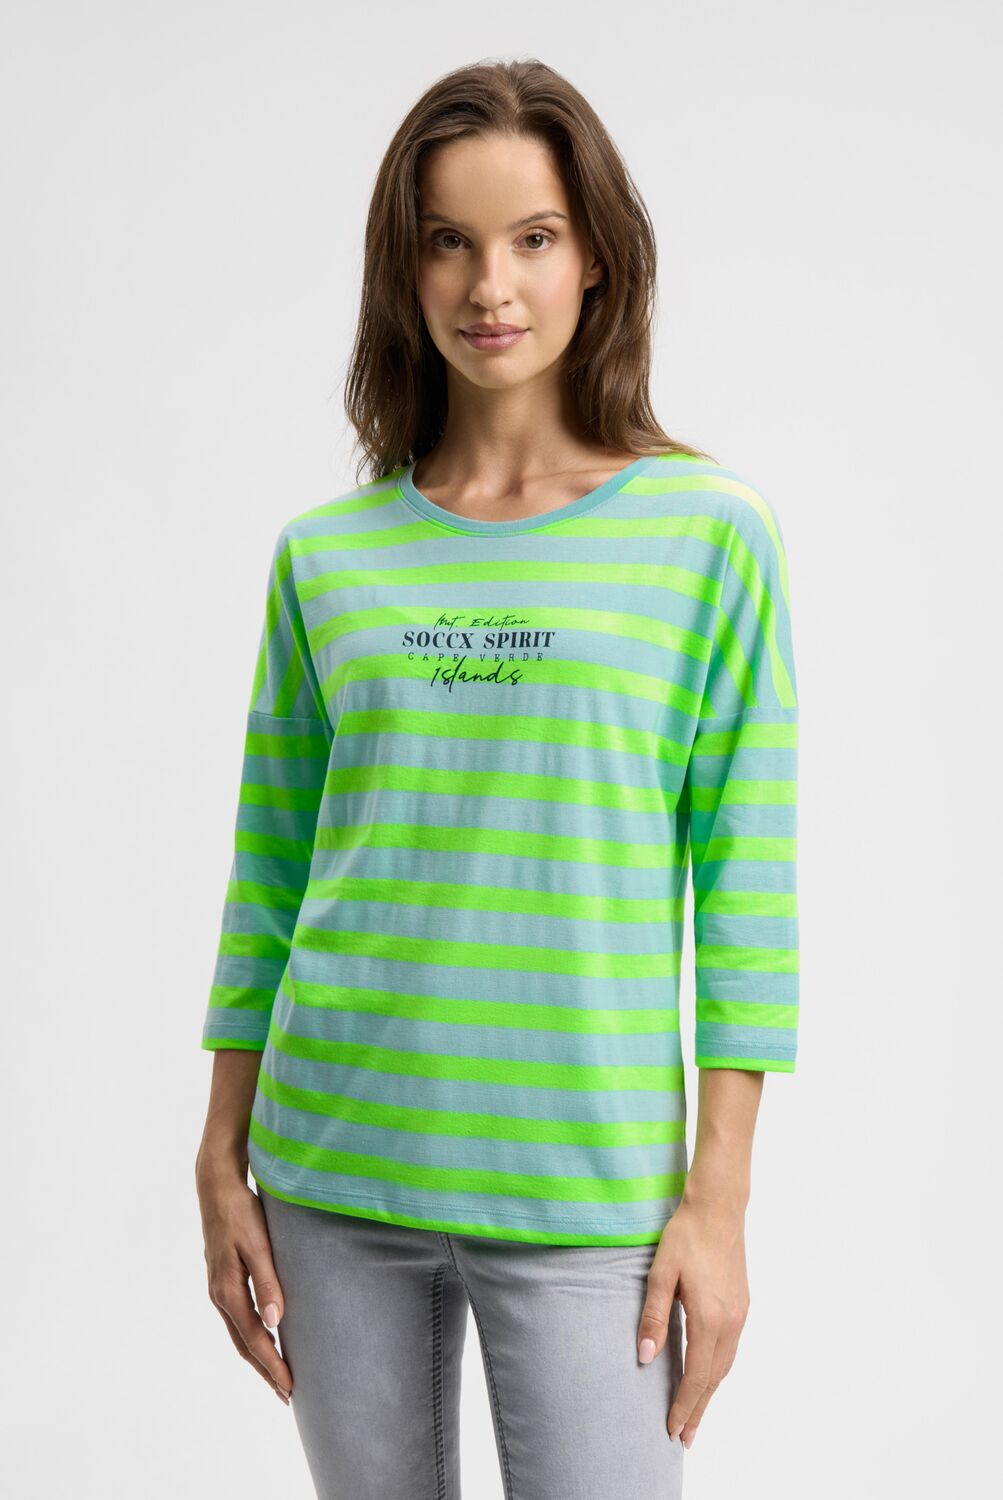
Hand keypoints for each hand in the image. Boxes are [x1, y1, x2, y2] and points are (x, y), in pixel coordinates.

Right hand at [196, 1159, 292, 1404]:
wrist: (217, 1186)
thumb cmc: (241, 1212)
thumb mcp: (258, 1243)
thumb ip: (268, 1281)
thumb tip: (276, 1322)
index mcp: (228, 1290)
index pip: (254, 1339)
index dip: (272, 1365)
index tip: (290, 1388)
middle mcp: (220, 1295)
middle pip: (244, 1344)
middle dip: (265, 1370)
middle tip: (287, 1394)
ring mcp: (218, 1288)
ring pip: (239, 1334)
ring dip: (258, 1356)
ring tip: (277, 1375)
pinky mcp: (222, 1279)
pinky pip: (237, 1319)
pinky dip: (251, 1337)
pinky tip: (263, 1338)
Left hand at [636, 1196, 750, 1447]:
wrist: (717, 1209)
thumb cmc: (686, 1237)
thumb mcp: (661, 1274)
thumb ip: (653, 1317)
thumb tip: (644, 1357)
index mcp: (709, 1318)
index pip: (696, 1375)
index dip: (683, 1404)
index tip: (672, 1428)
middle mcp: (730, 1322)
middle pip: (714, 1379)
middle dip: (698, 1409)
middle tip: (685, 1438)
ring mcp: (740, 1313)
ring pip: (725, 1366)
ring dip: (710, 1393)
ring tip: (695, 1414)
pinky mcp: (743, 1305)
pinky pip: (731, 1349)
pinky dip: (719, 1371)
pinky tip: (708, 1376)